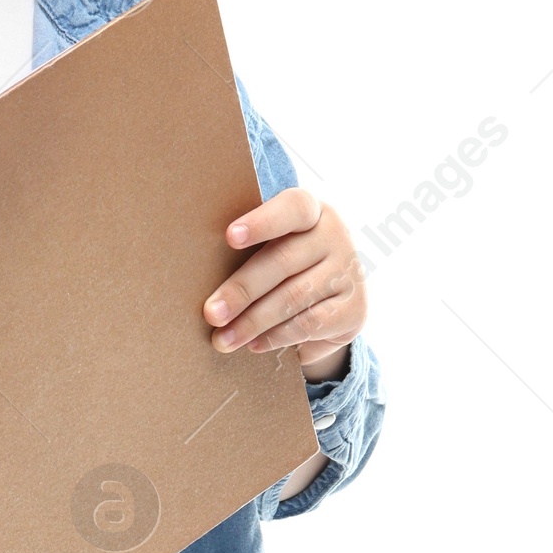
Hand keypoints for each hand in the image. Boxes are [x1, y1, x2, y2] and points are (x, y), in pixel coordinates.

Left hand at [202, 188, 365, 378]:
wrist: (331, 300)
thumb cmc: (284, 266)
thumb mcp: (271, 248)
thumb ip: (248, 249)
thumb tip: (199, 277)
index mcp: (311, 210)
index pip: (292, 208)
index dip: (262, 222)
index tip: (230, 237)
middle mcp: (335, 235)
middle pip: (282, 261)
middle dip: (242, 290)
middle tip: (211, 312)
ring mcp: (348, 271)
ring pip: (293, 297)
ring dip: (252, 322)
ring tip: (222, 339)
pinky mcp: (354, 309)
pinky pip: (309, 324)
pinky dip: (277, 337)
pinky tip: (253, 345)